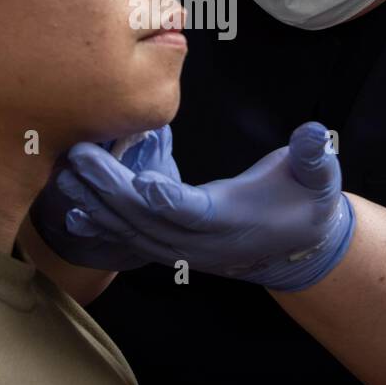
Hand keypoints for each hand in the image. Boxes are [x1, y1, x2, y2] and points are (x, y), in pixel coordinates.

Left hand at [57, 122, 355, 291]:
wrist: (298, 250)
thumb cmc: (306, 204)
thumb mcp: (320, 178)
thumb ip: (316, 157)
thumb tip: (316, 133)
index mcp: (231, 222)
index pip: (195, 213)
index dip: (170, 200)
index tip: (143, 182)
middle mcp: (199, 243)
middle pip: (147, 220)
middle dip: (111, 189)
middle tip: (80, 155)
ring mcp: (181, 250)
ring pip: (130, 232)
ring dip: (96, 203)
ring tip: (65, 172)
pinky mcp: (169, 247)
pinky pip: (128, 240)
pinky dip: (100, 224)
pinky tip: (71, 208)